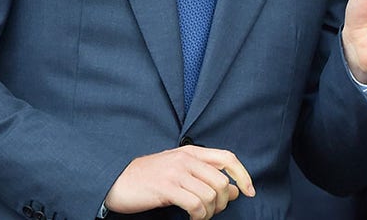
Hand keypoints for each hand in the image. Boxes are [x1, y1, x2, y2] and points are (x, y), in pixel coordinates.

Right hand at [104, 145, 254, 218]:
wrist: (117, 181)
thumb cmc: (149, 178)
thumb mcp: (179, 171)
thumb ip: (205, 176)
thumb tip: (234, 189)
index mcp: (191, 152)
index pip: (228, 157)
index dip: (243, 175)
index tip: (249, 191)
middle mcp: (186, 158)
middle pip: (222, 181)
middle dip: (223, 202)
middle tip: (212, 211)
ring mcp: (176, 172)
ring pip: (211, 194)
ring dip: (210, 212)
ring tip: (199, 216)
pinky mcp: (166, 188)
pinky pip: (195, 204)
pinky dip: (198, 215)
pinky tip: (191, 218)